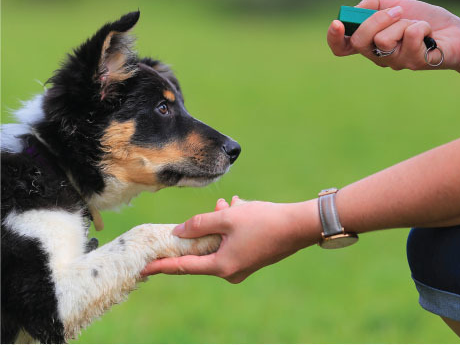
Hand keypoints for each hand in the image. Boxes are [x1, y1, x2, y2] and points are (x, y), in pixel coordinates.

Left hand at [142, 196, 319, 282]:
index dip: (162, 266)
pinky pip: (233, 242)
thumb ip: (199, 224)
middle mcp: (231, 271)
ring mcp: (243, 266)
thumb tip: (179, 231)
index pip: (184, 266)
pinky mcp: (252, 258)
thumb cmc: (263, 221)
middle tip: (212, 209)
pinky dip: (232, 226)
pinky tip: (240, 208)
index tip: (144, 268)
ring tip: (230, 204)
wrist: (299, 226)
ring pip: (220, 242)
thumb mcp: (227, 218)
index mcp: (221, 265)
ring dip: (220, 223)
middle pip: (204, 251)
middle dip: (203, 229)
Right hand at [327, 0, 459, 72]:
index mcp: (370, 44)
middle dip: (376, 20)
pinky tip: (430, 33)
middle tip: (397, 11)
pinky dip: (422, 26)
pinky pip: (409, 36)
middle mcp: (379, 57)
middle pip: (359, 42)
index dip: (334, 38)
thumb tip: (355, 10)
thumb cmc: (425, 20)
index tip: (338, 23)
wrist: (458, 33)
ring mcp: (396, 62)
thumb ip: (372, 5)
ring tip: (418, 26)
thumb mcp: (396, 5)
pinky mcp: (414, 63)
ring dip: (404, 22)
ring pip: (383, 39)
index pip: (342, 48)